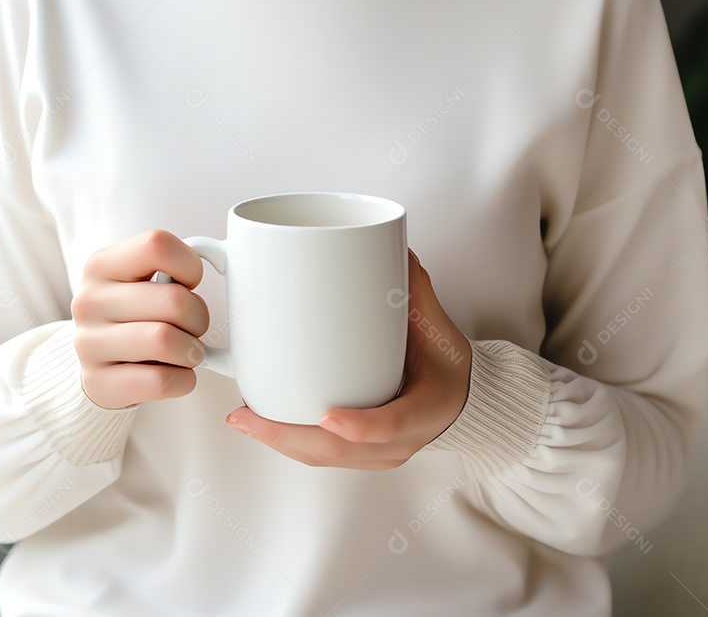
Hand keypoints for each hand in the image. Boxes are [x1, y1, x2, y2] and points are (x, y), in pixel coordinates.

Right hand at [71, 230, 209, 408]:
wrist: (100, 364)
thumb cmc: (135, 315)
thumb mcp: (141, 279)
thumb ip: (173, 263)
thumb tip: (218, 257)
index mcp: (101, 265)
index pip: (157, 245)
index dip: (189, 265)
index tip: (189, 282)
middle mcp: (89, 302)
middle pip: (174, 301)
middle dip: (199, 317)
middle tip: (192, 325)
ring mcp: (88, 344)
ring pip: (166, 341)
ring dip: (191, 350)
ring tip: (184, 350)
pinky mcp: (98, 383)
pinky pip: (160, 380)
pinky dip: (183, 379)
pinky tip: (174, 372)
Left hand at [225, 250, 471, 468]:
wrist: (465, 402)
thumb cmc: (449, 366)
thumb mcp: (439, 330)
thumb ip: (418, 291)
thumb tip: (397, 249)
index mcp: (425, 411)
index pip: (392, 425)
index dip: (360, 425)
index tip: (327, 415)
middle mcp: (401, 442)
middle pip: (339, 451)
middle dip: (286, 437)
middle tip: (244, 415)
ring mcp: (380, 455)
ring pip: (323, 458)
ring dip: (279, 441)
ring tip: (241, 418)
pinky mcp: (364, 456)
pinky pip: (322, 457)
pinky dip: (290, 444)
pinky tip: (261, 427)